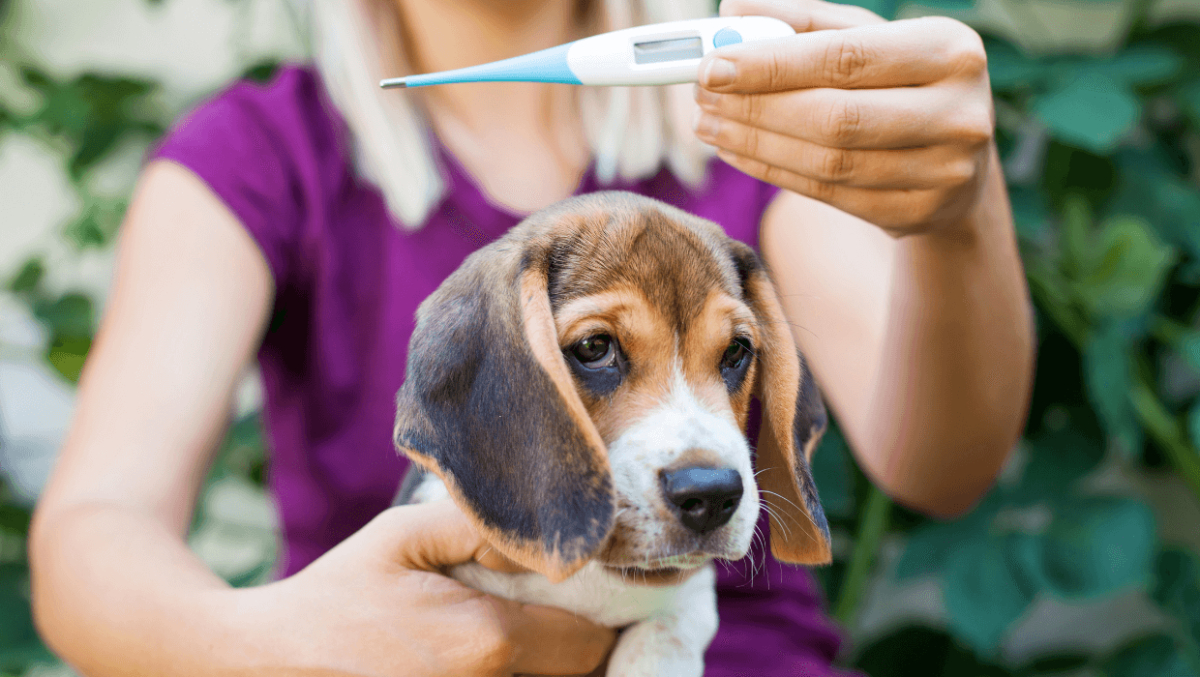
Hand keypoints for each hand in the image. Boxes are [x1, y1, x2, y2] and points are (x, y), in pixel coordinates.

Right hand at [225, 500, 614, 676]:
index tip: (589, 601)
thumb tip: (547, 536)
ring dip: (549, 670)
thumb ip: (482, 527)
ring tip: (533, 639)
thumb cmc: (336, 597)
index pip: (590, 643)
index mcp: (487, 643)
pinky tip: (493, 664)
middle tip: (562, 619)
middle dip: (579, 650)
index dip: (600, 620)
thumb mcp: (402, 538)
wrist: (263, 664)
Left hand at [694, 0, 996, 235]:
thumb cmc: (902, 84)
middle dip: (756, 107)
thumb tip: (731, 13)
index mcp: (949, 50)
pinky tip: (739, 152)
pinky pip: (829, 195)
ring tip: (710, 125)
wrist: (960, 162)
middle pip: (835, 117)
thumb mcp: (867, 40)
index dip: (771, 64)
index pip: (845, 57)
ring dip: (755, 144)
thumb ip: (804, 22)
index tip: (712, 65)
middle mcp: (958, 112)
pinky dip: (773, 172)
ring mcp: (943, 171)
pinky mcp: (919, 213)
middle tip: (704, 97)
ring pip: (827, 162)